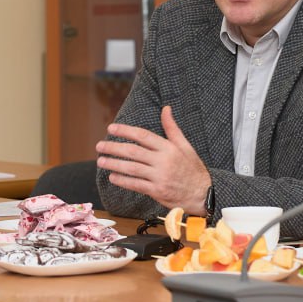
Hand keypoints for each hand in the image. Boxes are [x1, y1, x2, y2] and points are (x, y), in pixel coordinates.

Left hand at [96, 106, 212, 213]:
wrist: (202, 193)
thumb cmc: (193, 168)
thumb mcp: (185, 146)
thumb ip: (172, 128)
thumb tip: (166, 108)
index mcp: (169, 148)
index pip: (143, 136)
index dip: (125, 131)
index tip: (111, 128)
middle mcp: (163, 161)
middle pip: (133, 152)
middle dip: (114, 148)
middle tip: (100, 146)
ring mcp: (159, 177)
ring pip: (131, 168)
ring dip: (114, 164)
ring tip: (101, 161)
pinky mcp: (157, 191)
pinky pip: (136, 185)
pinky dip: (123, 181)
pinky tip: (113, 177)